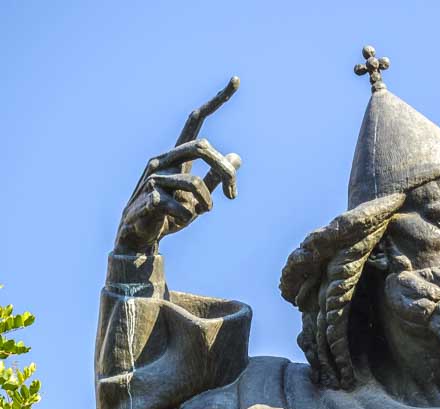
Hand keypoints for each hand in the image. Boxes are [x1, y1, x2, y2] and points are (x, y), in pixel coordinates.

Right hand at [114, 77, 241, 254]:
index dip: (217, 101)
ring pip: (195, 183)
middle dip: (224, 170)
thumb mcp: (199, 198)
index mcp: (177, 155)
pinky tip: (178, 220)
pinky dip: (186, 215)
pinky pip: (179, 204)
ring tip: (201, 214)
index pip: (197, 121)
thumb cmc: (170, 214)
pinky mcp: (148, 197)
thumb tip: (238, 157)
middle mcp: (163, 158)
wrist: (140, 235)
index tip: (236, 81)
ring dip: (207, 203)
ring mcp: (153, 176)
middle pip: (202, 147)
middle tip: (232, 193)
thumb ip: (216, 178)